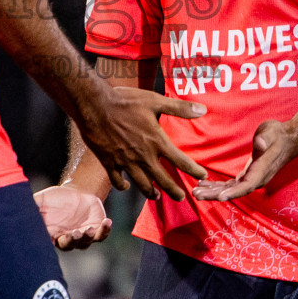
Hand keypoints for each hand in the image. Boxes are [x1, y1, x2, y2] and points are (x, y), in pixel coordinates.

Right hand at [35, 186, 112, 249]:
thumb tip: (18, 208)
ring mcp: (83, 235)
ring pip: (85, 242)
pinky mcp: (97, 229)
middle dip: (72, 241)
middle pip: (69, 245)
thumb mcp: (41, 200)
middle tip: (74, 233)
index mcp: (53, 234)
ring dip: (88, 237)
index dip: (53, 242)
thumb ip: (32, 206)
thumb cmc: (56, 198)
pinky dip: (105, 230)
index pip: (51, 243)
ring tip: (90, 228)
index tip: (54, 237)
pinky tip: (107, 222)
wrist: (77, 193)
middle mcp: (68, 238)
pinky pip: (101, 235)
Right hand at [77, 86, 207, 200]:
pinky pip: (118, 181)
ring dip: (151, 193)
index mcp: (156, 141)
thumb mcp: (154, 101)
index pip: (180, 161)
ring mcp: (126, 162)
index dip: (193, 170)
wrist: (94, 106)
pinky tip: (127, 186)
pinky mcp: (109, 163)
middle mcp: (143, 156)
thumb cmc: (125, 101)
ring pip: (142, 185)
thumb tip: (203, 110)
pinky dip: (123, 186)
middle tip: (181, 197)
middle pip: (163, 180)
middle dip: (174, 191)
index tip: (202, 176)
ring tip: (157, 197)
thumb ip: (179, 108)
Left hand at [192, 119, 297, 201]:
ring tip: (196, 192)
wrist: (289, 140)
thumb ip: (265, 139)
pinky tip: (205, 185)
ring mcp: (252, 178)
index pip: (247, 185)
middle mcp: (256, 179)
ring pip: (231, 190)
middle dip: (215, 194)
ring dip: (213, 192)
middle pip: (234, 191)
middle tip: (196, 195)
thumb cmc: (279, 134)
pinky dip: (218, 186)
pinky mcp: (248, 175)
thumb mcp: (272, 132)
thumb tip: (259, 144)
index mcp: (262, 171)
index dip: (233, 192)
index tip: (219, 197)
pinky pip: (231, 185)